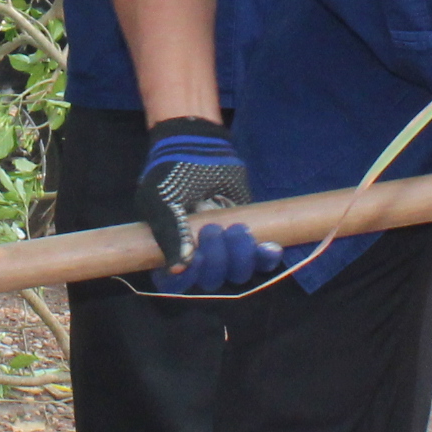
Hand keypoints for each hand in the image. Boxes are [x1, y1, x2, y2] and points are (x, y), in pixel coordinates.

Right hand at [136, 119, 284, 292]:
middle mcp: (198, 257)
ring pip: (238, 273)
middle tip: (213, 229)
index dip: (187, 279)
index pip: (176, 284)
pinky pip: (261, 260)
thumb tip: (178, 269)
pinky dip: (267, 257)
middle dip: (216, 260)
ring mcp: (225, 249)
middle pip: (212, 280)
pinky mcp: (248, 238)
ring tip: (237, 229)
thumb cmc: (170, 174)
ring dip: (240, 256)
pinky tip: (270, 246)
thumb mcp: (161, 201)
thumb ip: (169, 234)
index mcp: (169, 253)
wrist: (198, 147)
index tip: (194, 259)